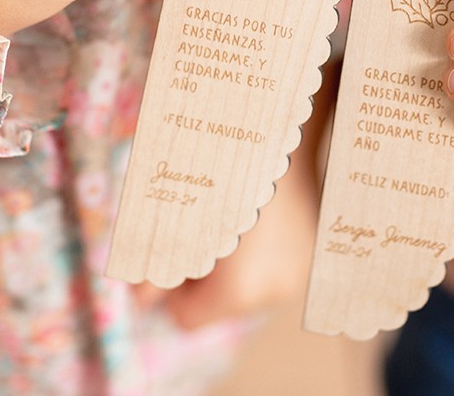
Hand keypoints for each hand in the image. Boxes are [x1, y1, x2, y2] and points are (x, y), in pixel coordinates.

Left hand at [132, 156, 316, 329]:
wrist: (281, 135)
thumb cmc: (224, 174)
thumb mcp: (180, 220)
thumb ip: (156, 265)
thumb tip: (140, 296)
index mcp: (240, 291)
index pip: (188, 318)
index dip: (173, 290)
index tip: (176, 253)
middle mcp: (274, 292)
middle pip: (221, 304)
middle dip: (206, 275)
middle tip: (202, 231)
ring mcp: (299, 276)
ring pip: (248, 287)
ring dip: (234, 265)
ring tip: (231, 219)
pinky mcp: (313, 257)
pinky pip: (273, 270)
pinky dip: (260, 254)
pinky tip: (257, 219)